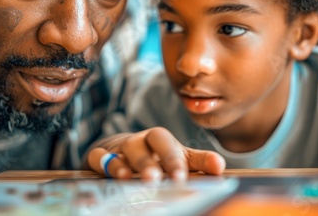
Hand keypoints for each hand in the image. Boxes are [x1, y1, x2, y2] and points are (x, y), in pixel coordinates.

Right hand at [88, 127, 225, 180]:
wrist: (120, 148)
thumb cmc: (155, 155)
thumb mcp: (177, 157)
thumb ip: (198, 162)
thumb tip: (220, 166)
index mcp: (158, 140)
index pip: (166, 142)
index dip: (173, 158)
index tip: (181, 177)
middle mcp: (139, 142)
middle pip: (144, 143)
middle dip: (150, 160)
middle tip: (156, 178)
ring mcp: (118, 148)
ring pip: (122, 150)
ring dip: (125, 163)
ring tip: (131, 178)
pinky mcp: (99, 157)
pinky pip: (98, 157)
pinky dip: (103, 164)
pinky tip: (112, 176)